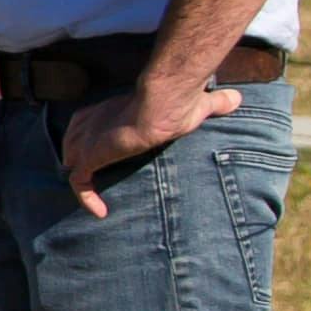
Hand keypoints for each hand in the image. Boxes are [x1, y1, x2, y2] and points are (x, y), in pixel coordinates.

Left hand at [60, 72, 242, 212]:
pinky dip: (87, 198)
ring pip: (73, 160)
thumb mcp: (200, 103)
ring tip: (97, 196)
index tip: (106, 153)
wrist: (166, 102)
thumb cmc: (180, 101)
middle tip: (95, 178)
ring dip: (83, 177)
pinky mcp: (91, 156)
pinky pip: (79, 182)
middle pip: (73, 140)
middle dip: (80, 157)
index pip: (89, 121)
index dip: (93, 138)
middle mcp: (94, 120)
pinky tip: (101, 212)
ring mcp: (89, 139)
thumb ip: (215, 101)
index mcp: (112, 107)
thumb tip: (237, 98)